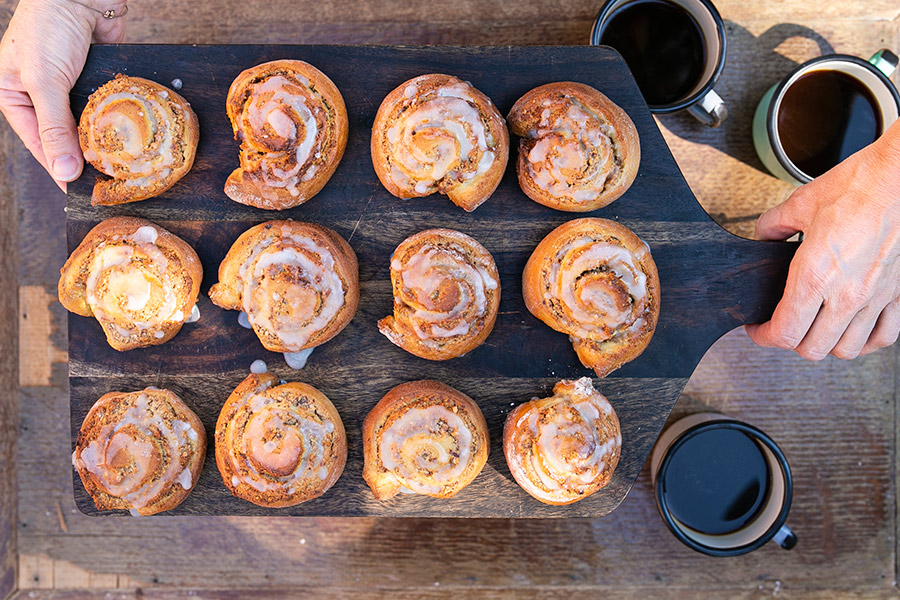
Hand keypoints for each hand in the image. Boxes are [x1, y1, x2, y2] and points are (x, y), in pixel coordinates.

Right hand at [0, 0, 125, 190]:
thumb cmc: (48, 28)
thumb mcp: (43, 81)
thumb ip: (55, 126)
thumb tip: (63, 170)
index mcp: (12, 95)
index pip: (37, 142)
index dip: (58, 167)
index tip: (78, 192)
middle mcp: (41, 95)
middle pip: (64, 137)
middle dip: (84, 157)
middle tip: (105, 183)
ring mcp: (70, 88)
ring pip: (87, 125)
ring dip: (103, 142)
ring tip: (120, 167)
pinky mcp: (95, 80)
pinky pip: (106, 108)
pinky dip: (117, 121)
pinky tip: (131, 139)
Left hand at [746, 119, 899, 359]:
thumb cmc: (859, 187)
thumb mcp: (801, 204)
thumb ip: (774, 225)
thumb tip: (765, 234)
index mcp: (814, 276)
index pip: (784, 332)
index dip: (763, 336)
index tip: (757, 329)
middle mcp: (846, 294)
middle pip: (812, 348)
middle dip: (791, 341)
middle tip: (784, 326)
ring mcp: (875, 297)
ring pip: (847, 349)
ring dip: (827, 343)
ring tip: (817, 329)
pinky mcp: (898, 293)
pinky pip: (884, 336)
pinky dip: (866, 340)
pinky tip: (855, 329)